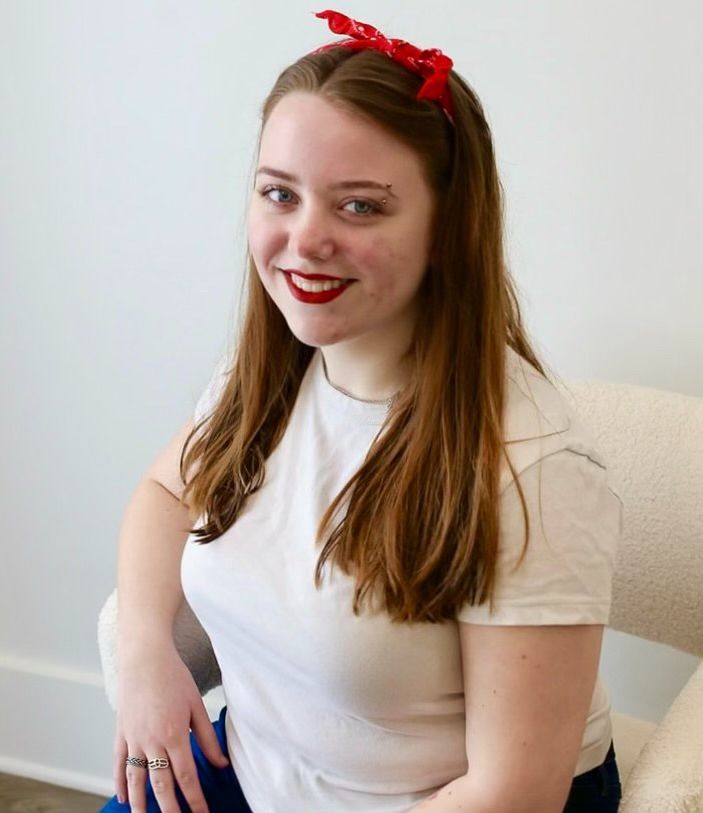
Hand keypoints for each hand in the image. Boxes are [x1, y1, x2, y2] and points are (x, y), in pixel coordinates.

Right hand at [113, 642, 228, 812]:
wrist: (145, 657)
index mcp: (174, 734)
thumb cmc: (174, 676)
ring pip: (136, 780)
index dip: (195, 800)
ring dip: (142, 804)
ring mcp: (133, 738)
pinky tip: (123, 798)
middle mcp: (152, 741)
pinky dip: (120, 783)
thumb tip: (221, 763)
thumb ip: (207, 737)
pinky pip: (119, 764)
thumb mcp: (197, 705)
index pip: (186, 777)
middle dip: (170, 810)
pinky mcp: (121, 732)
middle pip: (161, 785)